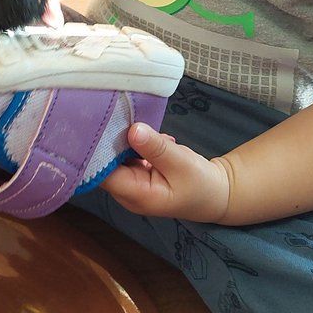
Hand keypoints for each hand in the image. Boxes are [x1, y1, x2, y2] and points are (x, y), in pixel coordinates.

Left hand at [100, 123, 231, 222]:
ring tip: (147, 129)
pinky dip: (136, 145)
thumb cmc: (201, 183)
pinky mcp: (136, 175)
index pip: (102, 173)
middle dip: (113, 141)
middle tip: (126, 117)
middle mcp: (127, 193)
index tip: (102, 125)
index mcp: (136, 195)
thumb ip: (156, 148)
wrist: (215, 194)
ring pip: (115, 158)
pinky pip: (126, 156)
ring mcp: (130, 184)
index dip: (97, 150)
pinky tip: (154, 140)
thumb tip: (132, 130)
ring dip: (127, 141)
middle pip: (105, 164)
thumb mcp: (182, 163)